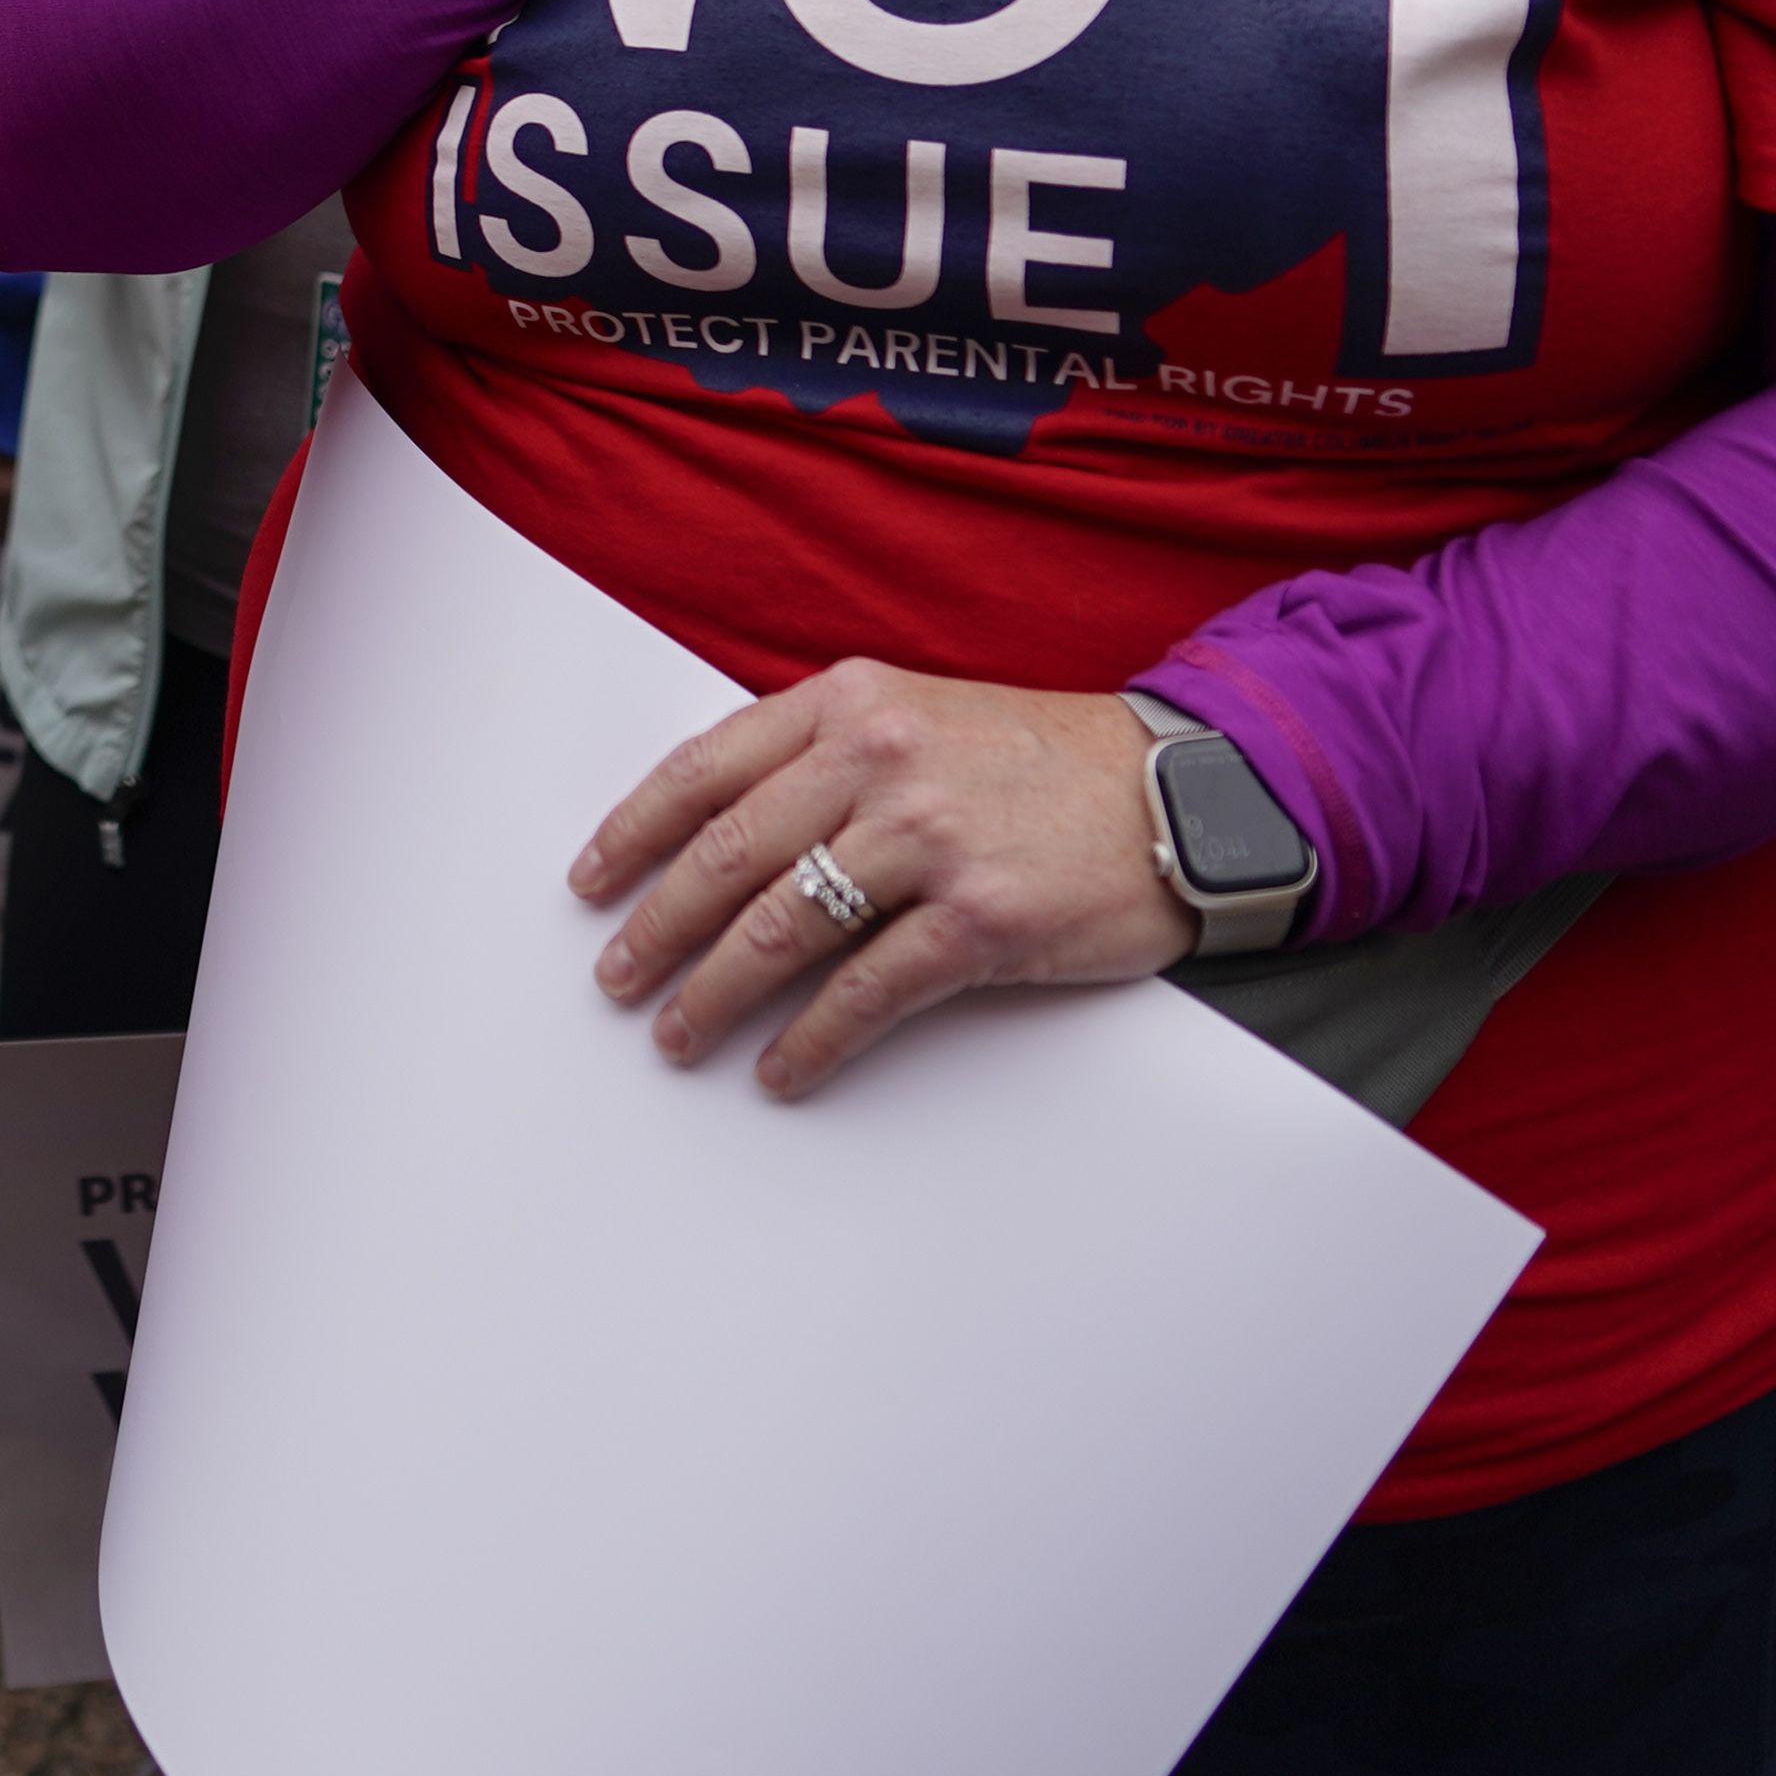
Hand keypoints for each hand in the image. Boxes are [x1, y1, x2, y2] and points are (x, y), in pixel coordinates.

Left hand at [565, 665, 1194, 1093]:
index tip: (590, 882)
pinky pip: (862, 994)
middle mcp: (878, 761)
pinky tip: (781, 1071)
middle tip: (615, 977)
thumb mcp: (923, 715)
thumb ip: (827, 751)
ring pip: (779, 929)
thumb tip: (724, 827)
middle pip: (727, 856)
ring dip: (714, 995)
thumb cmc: (1044, 761)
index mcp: (852, 703)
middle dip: (656, 927)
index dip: (633, 832)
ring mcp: (928, 839)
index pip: (705, 767)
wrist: (1185, 792)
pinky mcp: (979, 919)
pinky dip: (809, 1042)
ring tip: (678, 1036)